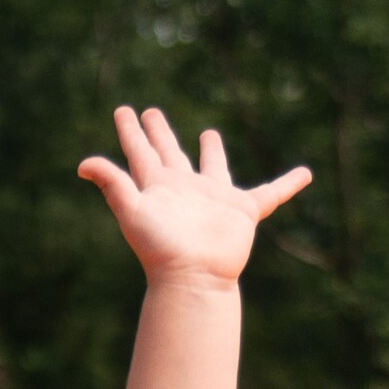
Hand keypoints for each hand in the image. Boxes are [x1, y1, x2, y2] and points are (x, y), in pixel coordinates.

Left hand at [79, 105, 312, 286]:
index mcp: (158, 186)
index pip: (141, 152)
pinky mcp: (243, 211)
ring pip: (213, 167)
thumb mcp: (133, 211)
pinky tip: (306, 173)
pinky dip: (288, 184)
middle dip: (160, 133)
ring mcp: (214, 199)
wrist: (192, 278)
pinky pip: (271, 194)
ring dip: (212, 151)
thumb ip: (112, 184)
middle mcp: (184, 188)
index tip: (125, 110)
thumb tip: (83, 164)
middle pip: (170, 153)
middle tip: (151, 112)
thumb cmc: (160, 248)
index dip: (132, 132)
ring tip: (210, 134)